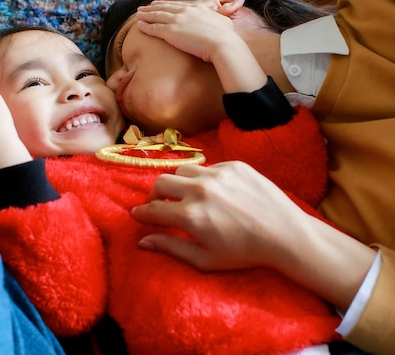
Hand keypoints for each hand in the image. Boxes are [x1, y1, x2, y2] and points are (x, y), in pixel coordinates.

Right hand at [131, 160, 376, 309]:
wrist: (286, 234)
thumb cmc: (244, 252)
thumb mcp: (205, 259)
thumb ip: (171, 248)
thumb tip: (142, 241)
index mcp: (190, 216)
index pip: (152, 209)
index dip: (141, 213)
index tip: (137, 214)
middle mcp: (199, 190)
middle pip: (161, 183)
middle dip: (155, 195)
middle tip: (160, 205)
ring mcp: (217, 174)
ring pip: (183, 171)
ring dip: (178, 184)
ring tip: (186, 196)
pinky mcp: (234, 165)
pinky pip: (208, 167)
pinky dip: (203, 179)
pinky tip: (215, 193)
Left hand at [136, 1, 266, 91]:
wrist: (222, 44)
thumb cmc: (226, 36)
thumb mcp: (224, 22)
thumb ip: (218, 19)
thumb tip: (225, 21)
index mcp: (197, 8)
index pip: (177, 5)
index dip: (166, 4)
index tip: (158, 4)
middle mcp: (185, 11)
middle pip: (164, 8)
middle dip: (152, 8)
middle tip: (143, 8)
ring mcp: (176, 21)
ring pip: (156, 16)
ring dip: (145, 15)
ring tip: (137, 15)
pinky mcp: (170, 32)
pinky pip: (153, 28)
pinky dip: (145, 26)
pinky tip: (138, 26)